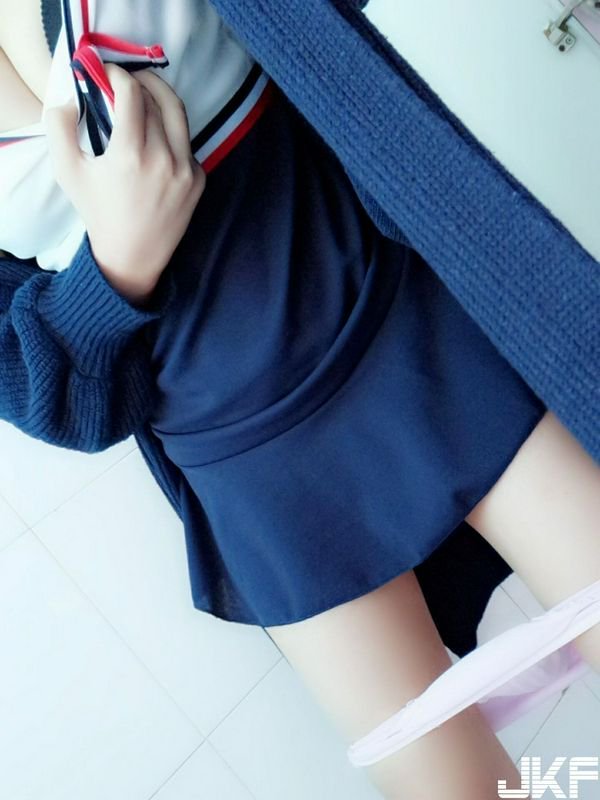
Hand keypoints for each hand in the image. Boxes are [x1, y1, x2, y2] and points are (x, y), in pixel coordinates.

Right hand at [44, 64, 205, 300]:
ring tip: (145, 95)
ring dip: (160, 98)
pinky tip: (156, 139)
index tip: (107, 73)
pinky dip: (171, 132)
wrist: (132, 256)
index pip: (132, 93)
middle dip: (139, 83)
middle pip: (156, 100)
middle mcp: (164, 159)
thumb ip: (60, 126)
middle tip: (125, 82)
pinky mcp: (199, 180)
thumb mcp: (68, 171)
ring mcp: (186, 170)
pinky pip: (186, 143)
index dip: (118, 75)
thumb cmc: (98, 213)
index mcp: (131, 155)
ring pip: (177, 115)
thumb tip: (72, 95)